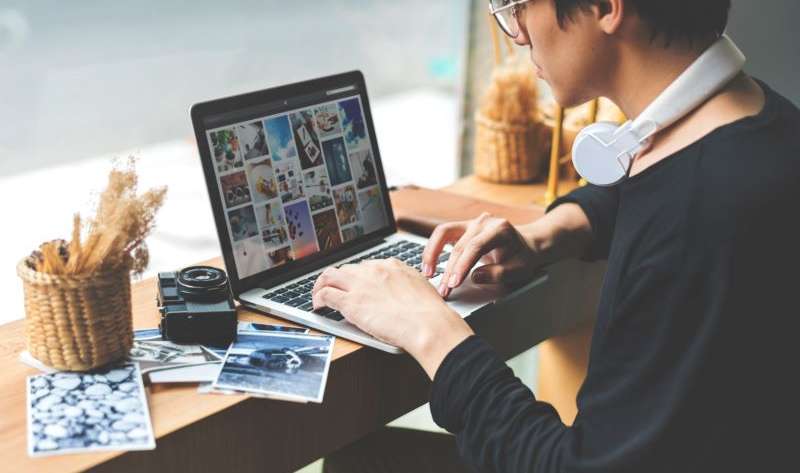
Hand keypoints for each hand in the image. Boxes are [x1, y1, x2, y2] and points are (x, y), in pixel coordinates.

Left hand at [311, 259, 473, 377]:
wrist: (428, 324)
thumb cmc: (431, 314)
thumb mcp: (422, 288)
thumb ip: (408, 286)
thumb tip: (405, 293)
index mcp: (393, 266)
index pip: (368, 266)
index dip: (358, 277)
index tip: (356, 285)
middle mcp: (374, 270)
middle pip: (347, 268)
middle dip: (340, 280)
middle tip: (336, 291)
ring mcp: (360, 285)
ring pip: (330, 276)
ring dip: (322, 285)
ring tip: (319, 296)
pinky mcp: (351, 302)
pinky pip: (325, 294)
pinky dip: (317, 298)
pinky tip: (318, 306)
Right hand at [422, 213, 543, 298]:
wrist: (525, 245)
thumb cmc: (522, 258)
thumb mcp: (519, 270)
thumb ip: (499, 273)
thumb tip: (475, 276)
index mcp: (499, 229)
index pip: (476, 246)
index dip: (463, 265)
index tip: (454, 282)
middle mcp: (483, 222)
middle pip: (459, 245)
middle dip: (449, 270)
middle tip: (444, 291)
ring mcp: (470, 223)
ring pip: (443, 233)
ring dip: (432, 254)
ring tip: (428, 275)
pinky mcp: (461, 228)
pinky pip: (442, 234)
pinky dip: (433, 249)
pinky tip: (429, 265)